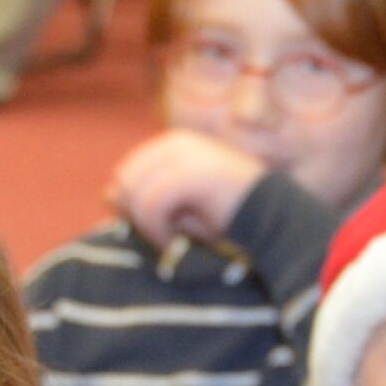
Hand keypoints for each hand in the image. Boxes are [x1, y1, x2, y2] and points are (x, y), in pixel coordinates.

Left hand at [106, 130, 269, 244]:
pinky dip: (158, 232)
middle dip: (138, 215)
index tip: (162, 230)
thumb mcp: (182, 209)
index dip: (134, 207)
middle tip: (166, 239)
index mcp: (175, 143)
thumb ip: (145, 199)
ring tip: (173, 242)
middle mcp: (177, 142)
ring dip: (149, 226)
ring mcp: (185, 155)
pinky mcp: (191, 174)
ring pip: (135, 193)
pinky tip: (177, 244)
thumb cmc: (232, 218)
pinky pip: (151, 206)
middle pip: (125, 181)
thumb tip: (108, 193)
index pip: (128, 172)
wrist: (277, 221)